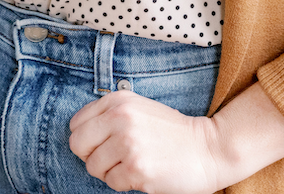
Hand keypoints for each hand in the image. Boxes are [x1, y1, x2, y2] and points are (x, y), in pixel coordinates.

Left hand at [69, 80, 283, 192]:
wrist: (207, 148)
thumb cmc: (170, 132)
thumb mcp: (137, 108)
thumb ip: (107, 115)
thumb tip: (78, 133)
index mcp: (117, 100)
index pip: (76, 123)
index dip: (87, 138)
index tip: (103, 144)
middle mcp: (119, 118)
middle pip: (77, 145)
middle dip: (91, 156)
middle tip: (111, 159)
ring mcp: (128, 144)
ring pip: (93, 167)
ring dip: (109, 172)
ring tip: (131, 165)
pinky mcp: (137, 169)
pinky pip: (111, 183)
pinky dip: (123, 183)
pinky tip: (142, 174)